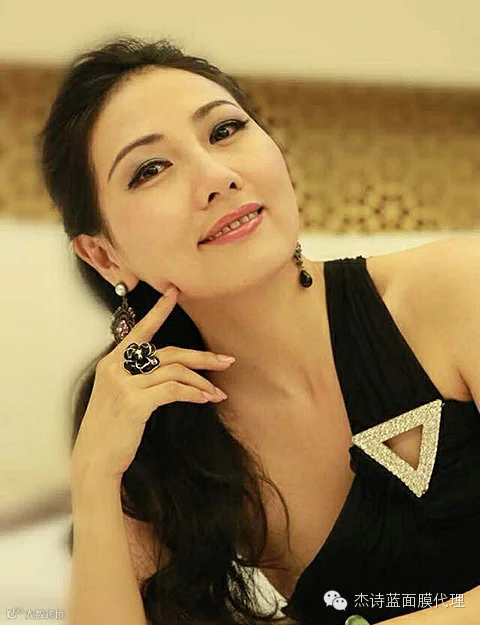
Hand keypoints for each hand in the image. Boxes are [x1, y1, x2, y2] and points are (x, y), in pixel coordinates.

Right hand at [71, 285, 234, 481]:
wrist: (94, 459)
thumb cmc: (111, 429)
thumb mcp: (117, 395)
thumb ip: (136, 376)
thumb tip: (171, 370)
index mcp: (112, 362)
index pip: (141, 330)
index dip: (159, 311)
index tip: (174, 292)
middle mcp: (117, 368)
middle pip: (169, 353)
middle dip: (201, 357)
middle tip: (226, 360)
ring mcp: (125, 385)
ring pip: (175, 371)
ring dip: (202, 382)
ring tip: (217, 393)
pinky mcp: (135, 403)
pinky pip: (173, 390)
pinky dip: (194, 393)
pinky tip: (205, 399)